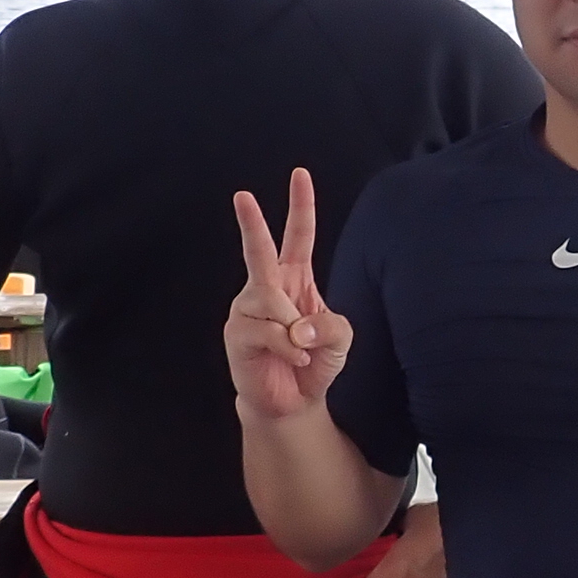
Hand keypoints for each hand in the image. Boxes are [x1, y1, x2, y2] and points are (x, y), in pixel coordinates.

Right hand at [225, 167, 348, 421]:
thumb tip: (295, 326)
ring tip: (299, 350)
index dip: (301, 205)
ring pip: (272, 304)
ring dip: (293, 330)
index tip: (300, 175)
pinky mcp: (237, 334)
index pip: (298, 236)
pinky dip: (287, 348)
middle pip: (259, 250)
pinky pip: (268, 332)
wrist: (293, 402)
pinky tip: (291, 358)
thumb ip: (329, 325)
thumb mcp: (340, 338)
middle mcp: (266, 288)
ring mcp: (248, 310)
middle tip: (242, 196)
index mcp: (294, 278)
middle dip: (251, 223)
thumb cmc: (314, 361)